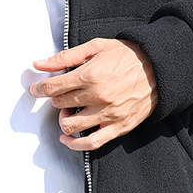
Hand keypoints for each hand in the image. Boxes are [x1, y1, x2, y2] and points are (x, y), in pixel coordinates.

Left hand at [29, 37, 157, 150]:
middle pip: (60, 104)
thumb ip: (65, 57)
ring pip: (71, 126)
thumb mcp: (95, 48)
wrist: (158, 68)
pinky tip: (68, 138)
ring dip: (63, 119)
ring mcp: (109, 114)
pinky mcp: (119, 127)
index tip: (34, 89)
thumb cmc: (126, 55)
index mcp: (90, 75)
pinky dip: (75, 144)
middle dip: (55, 99)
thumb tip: (39, 63)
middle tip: (60, 93)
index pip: (53, 87)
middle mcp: (98, 97)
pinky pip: (92, 143)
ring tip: (68, 110)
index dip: (39, 88)